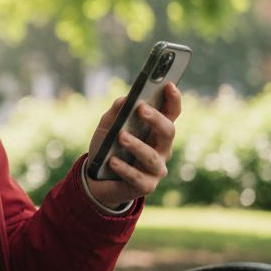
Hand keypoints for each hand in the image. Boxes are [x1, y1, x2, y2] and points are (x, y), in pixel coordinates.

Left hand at [84, 83, 182, 208]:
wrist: (96, 179)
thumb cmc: (108, 148)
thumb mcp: (108, 127)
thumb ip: (117, 112)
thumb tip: (125, 99)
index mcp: (157, 132)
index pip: (171, 113)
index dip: (173, 100)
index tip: (169, 85)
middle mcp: (162, 149)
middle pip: (167, 132)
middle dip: (156, 119)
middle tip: (141, 108)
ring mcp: (156, 169)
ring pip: (152, 156)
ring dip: (137, 145)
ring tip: (121, 136)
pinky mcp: (145, 186)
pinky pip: (136, 176)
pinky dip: (124, 168)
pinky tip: (112, 161)